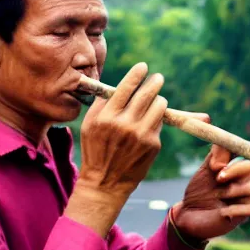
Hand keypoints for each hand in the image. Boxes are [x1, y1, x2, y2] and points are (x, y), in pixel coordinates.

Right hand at [65, 63, 166, 235]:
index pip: (126, 87)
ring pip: (159, 106)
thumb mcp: (89, 125)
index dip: (137, 74)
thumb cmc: (95, 150)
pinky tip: (147, 125)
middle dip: (155, 82)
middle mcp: (125, 124)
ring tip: (154, 101)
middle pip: (147, 94)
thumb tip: (117, 85)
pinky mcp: (153, 145)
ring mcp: (141, 135)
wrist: (105, 183)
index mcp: (106, 117)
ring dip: (158, 101)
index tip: (143, 67)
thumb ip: (101, 104)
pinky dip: (155, 121)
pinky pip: (159, 124)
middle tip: (157, 78)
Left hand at [173, 145, 249, 240]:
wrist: (188, 214)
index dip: (237, 155)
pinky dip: (239, 208)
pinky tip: (223, 211)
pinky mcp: (244, 216)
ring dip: (234, 191)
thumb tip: (222, 144)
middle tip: (218, 177)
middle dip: (235, 171)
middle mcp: (243, 182)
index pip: (246, 155)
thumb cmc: (198, 191)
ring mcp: (245, 199)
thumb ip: (214, 156)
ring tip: (218, 197)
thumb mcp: (204, 171)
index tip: (222, 160)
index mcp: (235, 169)